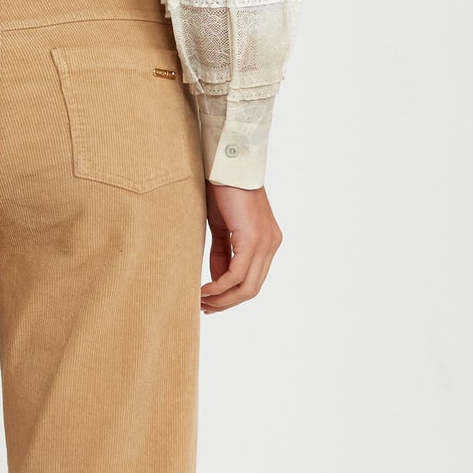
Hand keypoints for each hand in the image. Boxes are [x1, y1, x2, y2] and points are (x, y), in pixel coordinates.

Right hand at [200, 183, 281, 311]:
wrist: (227, 164)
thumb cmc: (222, 190)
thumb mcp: (222, 227)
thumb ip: (223, 253)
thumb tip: (218, 280)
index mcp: (267, 242)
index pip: (253, 280)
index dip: (231, 296)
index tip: (209, 302)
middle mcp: (271, 245)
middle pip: (252, 289)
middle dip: (227, 303)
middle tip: (204, 308)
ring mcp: (265, 243)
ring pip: (247, 286)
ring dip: (222, 299)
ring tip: (201, 302)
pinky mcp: (253, 239)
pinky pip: (236, 274)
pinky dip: (219, 286)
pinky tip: (204, 289)